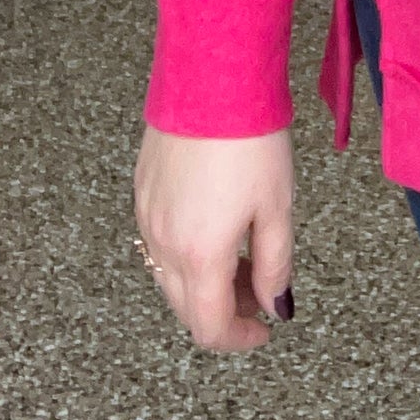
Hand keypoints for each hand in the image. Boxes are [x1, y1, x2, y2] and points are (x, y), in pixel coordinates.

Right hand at [133, 124, 294, 352]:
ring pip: (169, 278)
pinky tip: (216, 229)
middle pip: (186, 308)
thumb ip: (276, 266)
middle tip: (261, 292)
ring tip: (244, 257)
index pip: (210, 327)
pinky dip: (186, 254)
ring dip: (204, 284)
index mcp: (200, 255)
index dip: (240, 339)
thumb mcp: (277, 208)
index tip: (265, 330)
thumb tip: (276, 306)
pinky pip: (158, 243)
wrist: (211, 80)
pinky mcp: (142, 192)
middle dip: (225, 312)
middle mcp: (163, 244)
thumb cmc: (251, 140)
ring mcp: (147, 218)